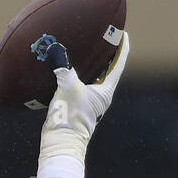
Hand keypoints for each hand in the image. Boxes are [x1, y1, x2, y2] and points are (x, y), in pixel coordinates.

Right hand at [42, 30, 130, 145]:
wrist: (60, 143)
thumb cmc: (69, 117)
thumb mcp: (67, 88)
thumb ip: (63, 67)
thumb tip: (55, 48)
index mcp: (105, 91)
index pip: (118, 64)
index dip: (122, 48)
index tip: (123, 33)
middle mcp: (101, 96)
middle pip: (109, 69)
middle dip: (107, 53)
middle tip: (106, 36)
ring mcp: (90, 102)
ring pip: (95, 77)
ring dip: (94, 64)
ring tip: (90, 48)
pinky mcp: (79, 106)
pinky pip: (82, 84)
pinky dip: (80, 74)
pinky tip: (71, 67)